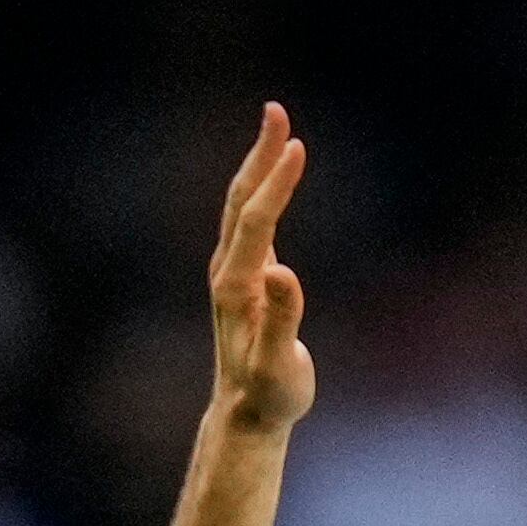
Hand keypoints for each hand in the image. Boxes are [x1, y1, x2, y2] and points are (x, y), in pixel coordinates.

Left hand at [210, 104, 314, 429]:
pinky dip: (263, 191)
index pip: (257, 221)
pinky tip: (275, 178)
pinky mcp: (244, 278)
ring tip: (278, 128)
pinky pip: (252, 222)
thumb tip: (284, 272)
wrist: (247, 416)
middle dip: (260, 155)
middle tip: (277, 109)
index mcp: (236, 286)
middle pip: (240, 200)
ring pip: (242, 206)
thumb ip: (283, 320)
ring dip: (259, 165)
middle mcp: (228, 272)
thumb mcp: (280, 365)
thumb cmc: (269, 396)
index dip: (277, 184)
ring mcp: (233, 273)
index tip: (298, 146)